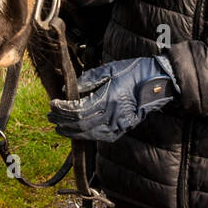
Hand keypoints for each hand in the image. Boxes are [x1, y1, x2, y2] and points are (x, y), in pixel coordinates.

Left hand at [48, 55, 178, 142]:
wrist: (157, 83)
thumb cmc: (133, 73)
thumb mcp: (108, 70)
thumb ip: (87, 80)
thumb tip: (67, 89)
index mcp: (107, 100)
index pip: (77, 111)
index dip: (62, 110)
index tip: (53, 104)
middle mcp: (111, 116)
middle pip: (79, 125)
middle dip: (62, 121)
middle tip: (50, 116)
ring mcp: (117, 126)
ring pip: (88, 134)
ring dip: (71, 131)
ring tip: (59, 126)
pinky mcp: (121, 130)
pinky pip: (99, 137)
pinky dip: (85, 135)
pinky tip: (77, 131)